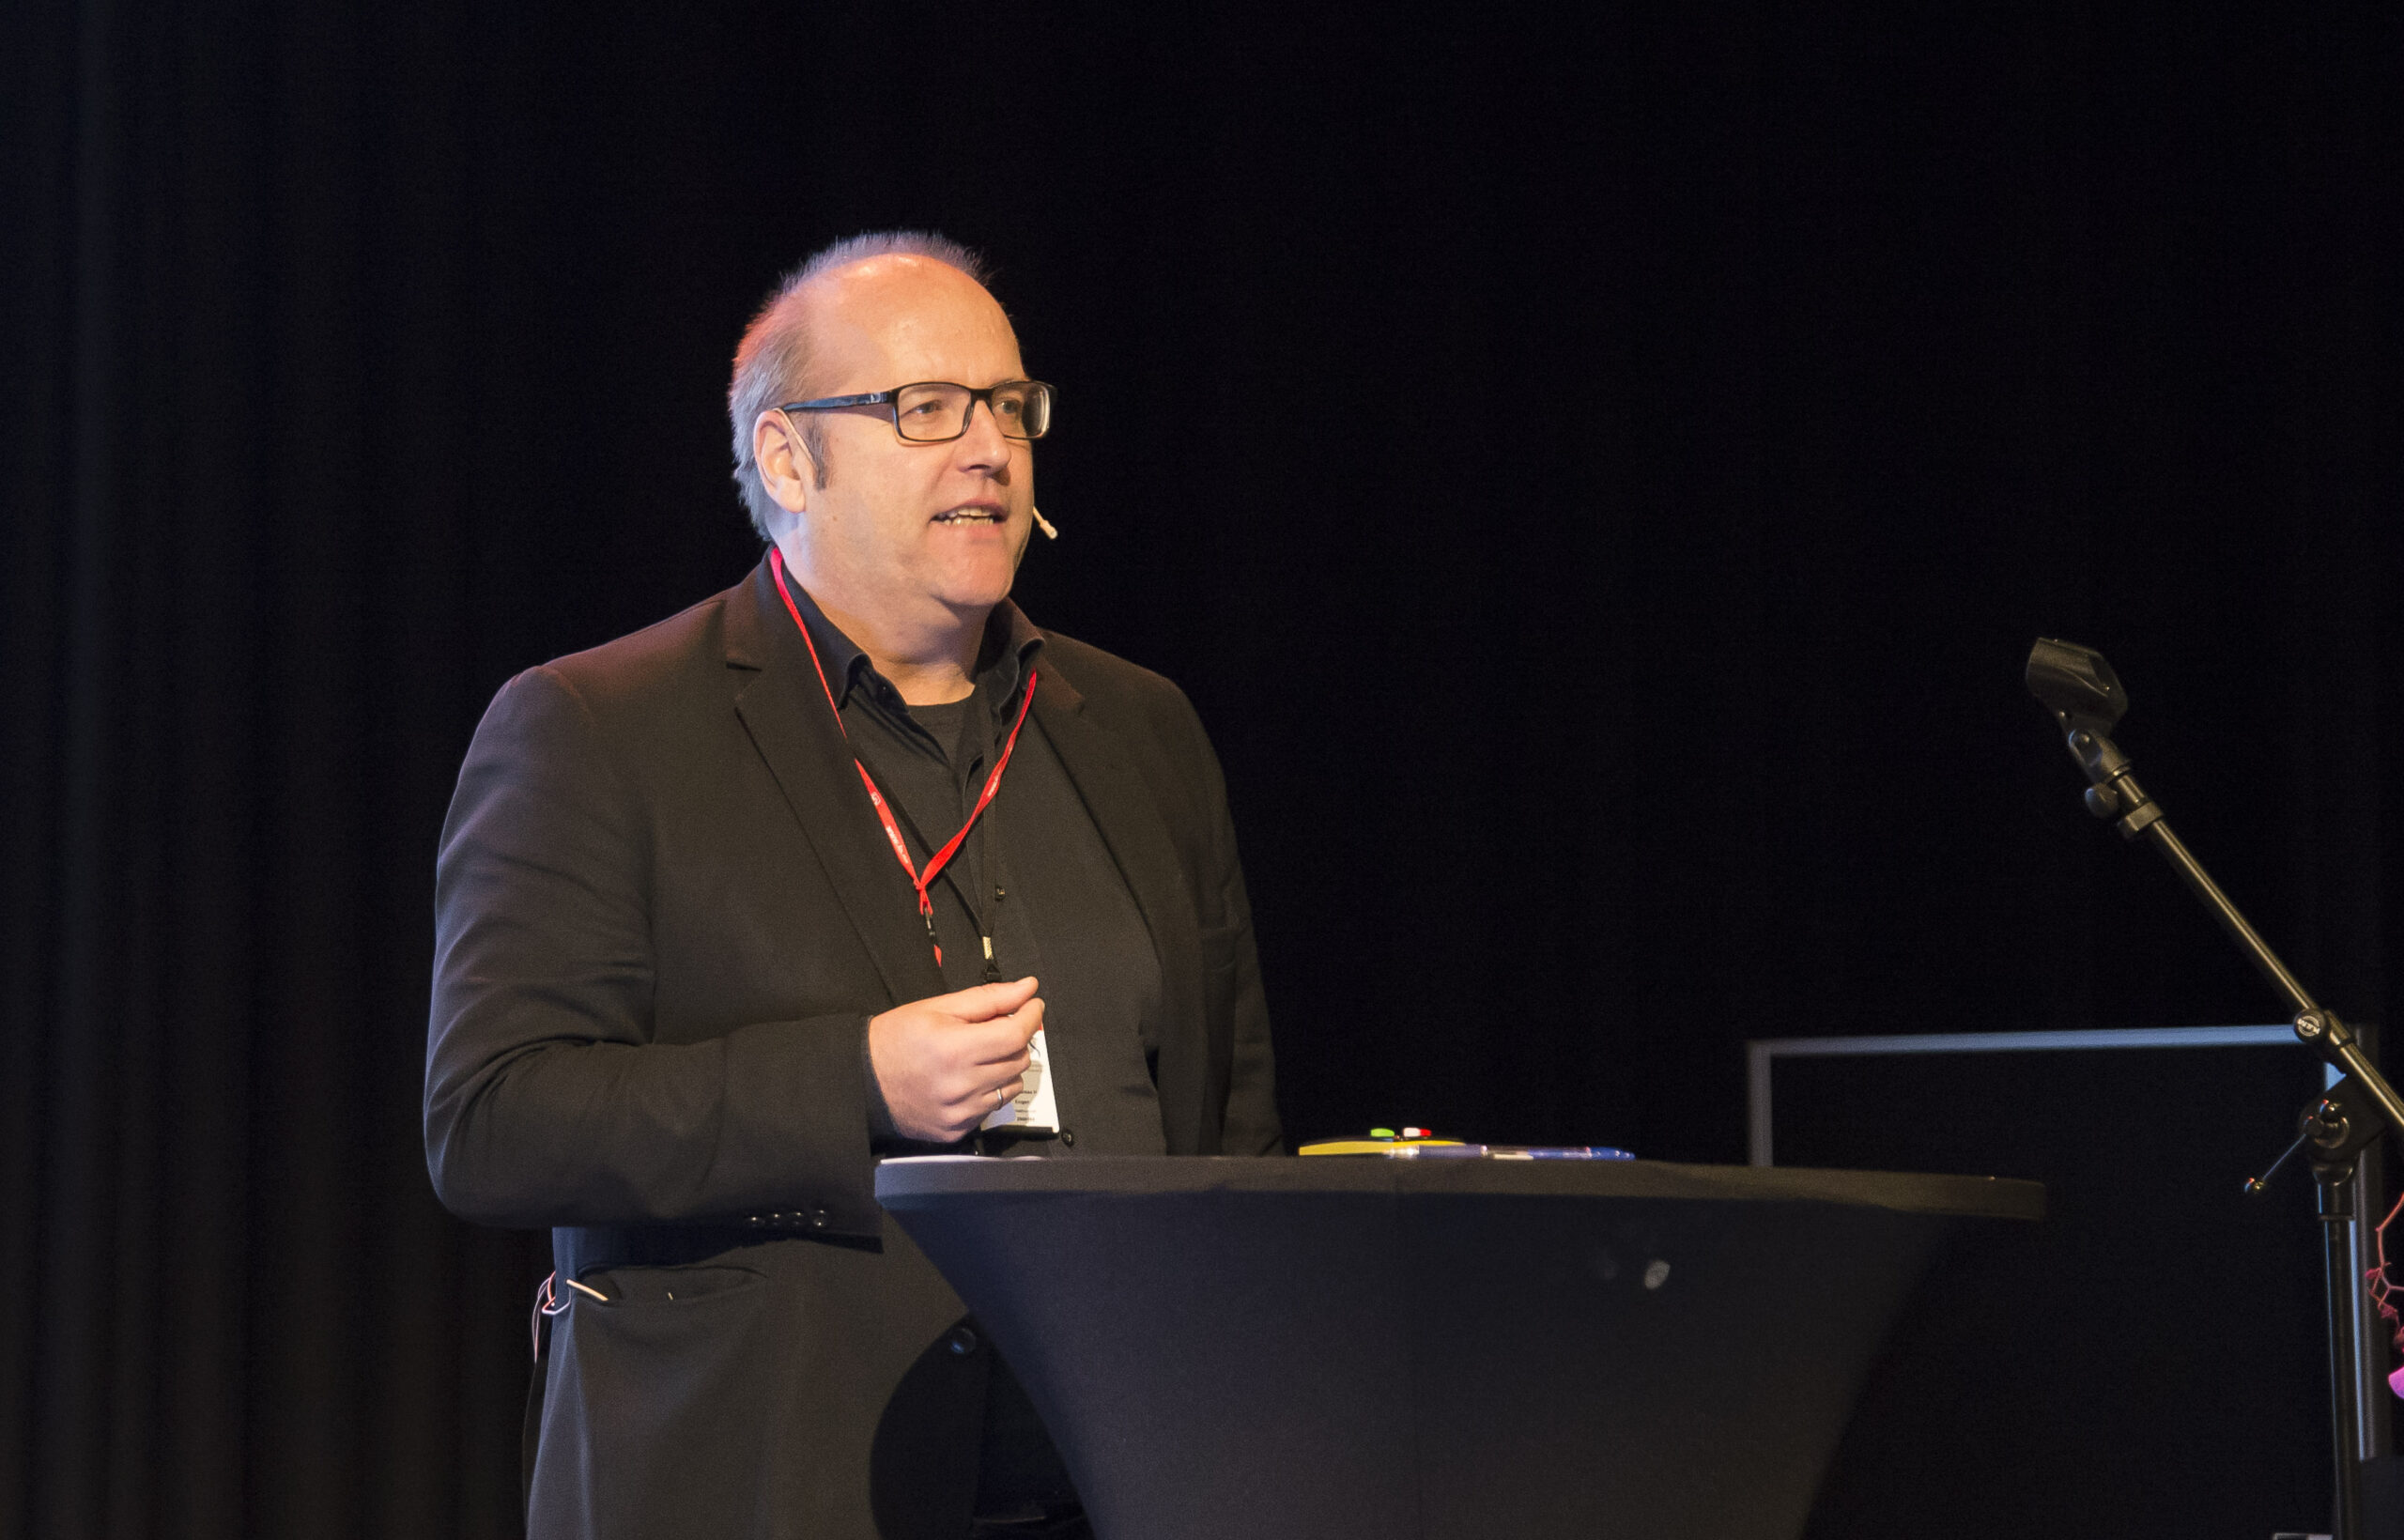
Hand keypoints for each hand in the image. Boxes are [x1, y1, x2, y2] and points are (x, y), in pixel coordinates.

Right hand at [867, 976, 1043, 1141]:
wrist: (864, 1082)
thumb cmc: (896, 1040)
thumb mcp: (938, 1008)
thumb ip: (988, 999)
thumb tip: (1027, 988)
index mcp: (956, 1050)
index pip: (1016, 1034)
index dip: (1031, 1016)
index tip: (1032, 1005)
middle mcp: (961, 1086)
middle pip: (1019, 1060)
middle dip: (1016, 1038)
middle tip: (995, 1028)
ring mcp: (960, 1112)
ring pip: (1012, 1086)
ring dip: (1006, 1066)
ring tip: (980, 1055)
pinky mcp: (957, 1130)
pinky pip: (993, 1108)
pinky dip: (990, 1090)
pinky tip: (968, 1079)